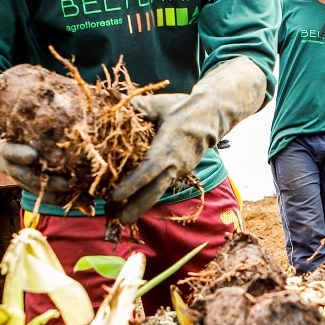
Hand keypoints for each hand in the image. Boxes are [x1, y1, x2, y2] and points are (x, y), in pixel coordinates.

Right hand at [0, 89, 69, 198]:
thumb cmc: (5, 117)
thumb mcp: (7, 109)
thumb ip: (27, 103)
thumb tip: (57, 85)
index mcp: (2, 145)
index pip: (8, 151)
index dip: (20, 154)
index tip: (33, 155)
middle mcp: (10, 165)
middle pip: (27, 178)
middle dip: (48, 183)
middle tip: (67, 183)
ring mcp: (20, 176)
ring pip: (38, 190)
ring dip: (59, 194)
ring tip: (79, 195)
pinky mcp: (30, 182)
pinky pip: (45, 193)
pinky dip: (61, 197)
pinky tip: (81, 199)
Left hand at [110, 58, 266, 224]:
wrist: (212, 116)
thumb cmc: (182, 108)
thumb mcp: (158, 104)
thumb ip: (136, 108)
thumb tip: (113, 107)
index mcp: (169, 144)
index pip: (149, 168)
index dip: (132, 184)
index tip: (116, 196)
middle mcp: (176, 162)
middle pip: (155, 190)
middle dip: (137, 206)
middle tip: (120, 220)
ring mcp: (180, 169)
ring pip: (159, 190)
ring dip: (141, 204)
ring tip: (123, 218)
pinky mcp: (180, 172)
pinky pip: (162, 185)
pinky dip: (148, 195)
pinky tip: (134, 203)